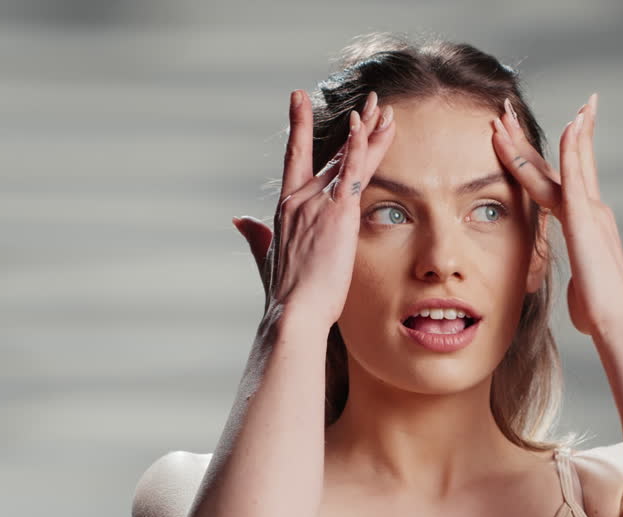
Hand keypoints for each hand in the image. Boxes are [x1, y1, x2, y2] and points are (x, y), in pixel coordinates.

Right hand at [233, 89, 396, 323]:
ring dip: (368, 130)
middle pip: (331, 153)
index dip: (300, 126)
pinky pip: (353, 171)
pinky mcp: (338, 213)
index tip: (300, 98)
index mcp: (285, 207)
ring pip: (348, 158)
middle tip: (369, 102)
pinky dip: (359, 146)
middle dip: (354, 126)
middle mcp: (299, 198)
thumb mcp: (265, 258)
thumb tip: (240, 220)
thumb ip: (255, 236)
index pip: (295, 156)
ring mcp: (318, 202)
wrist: (293, 311)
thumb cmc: (285, 294)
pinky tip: (368, 124)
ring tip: (383, 107)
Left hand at [490, 94, 622, 335]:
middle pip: (552, 163)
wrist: (614, 319)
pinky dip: (574, 149)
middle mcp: (590, 209)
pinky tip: (571, 125)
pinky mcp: (587, 217)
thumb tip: (578, 291)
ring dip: (533, 134)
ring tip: (513, 108)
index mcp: (585, 223)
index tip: (517, 138)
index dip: (533, 159)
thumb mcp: (579, 286)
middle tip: (507, 108)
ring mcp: (589, 210)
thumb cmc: (597, 311)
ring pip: (560, 162)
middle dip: (525, 136)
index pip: (553, 181)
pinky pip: (578, 176)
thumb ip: (577, 277)